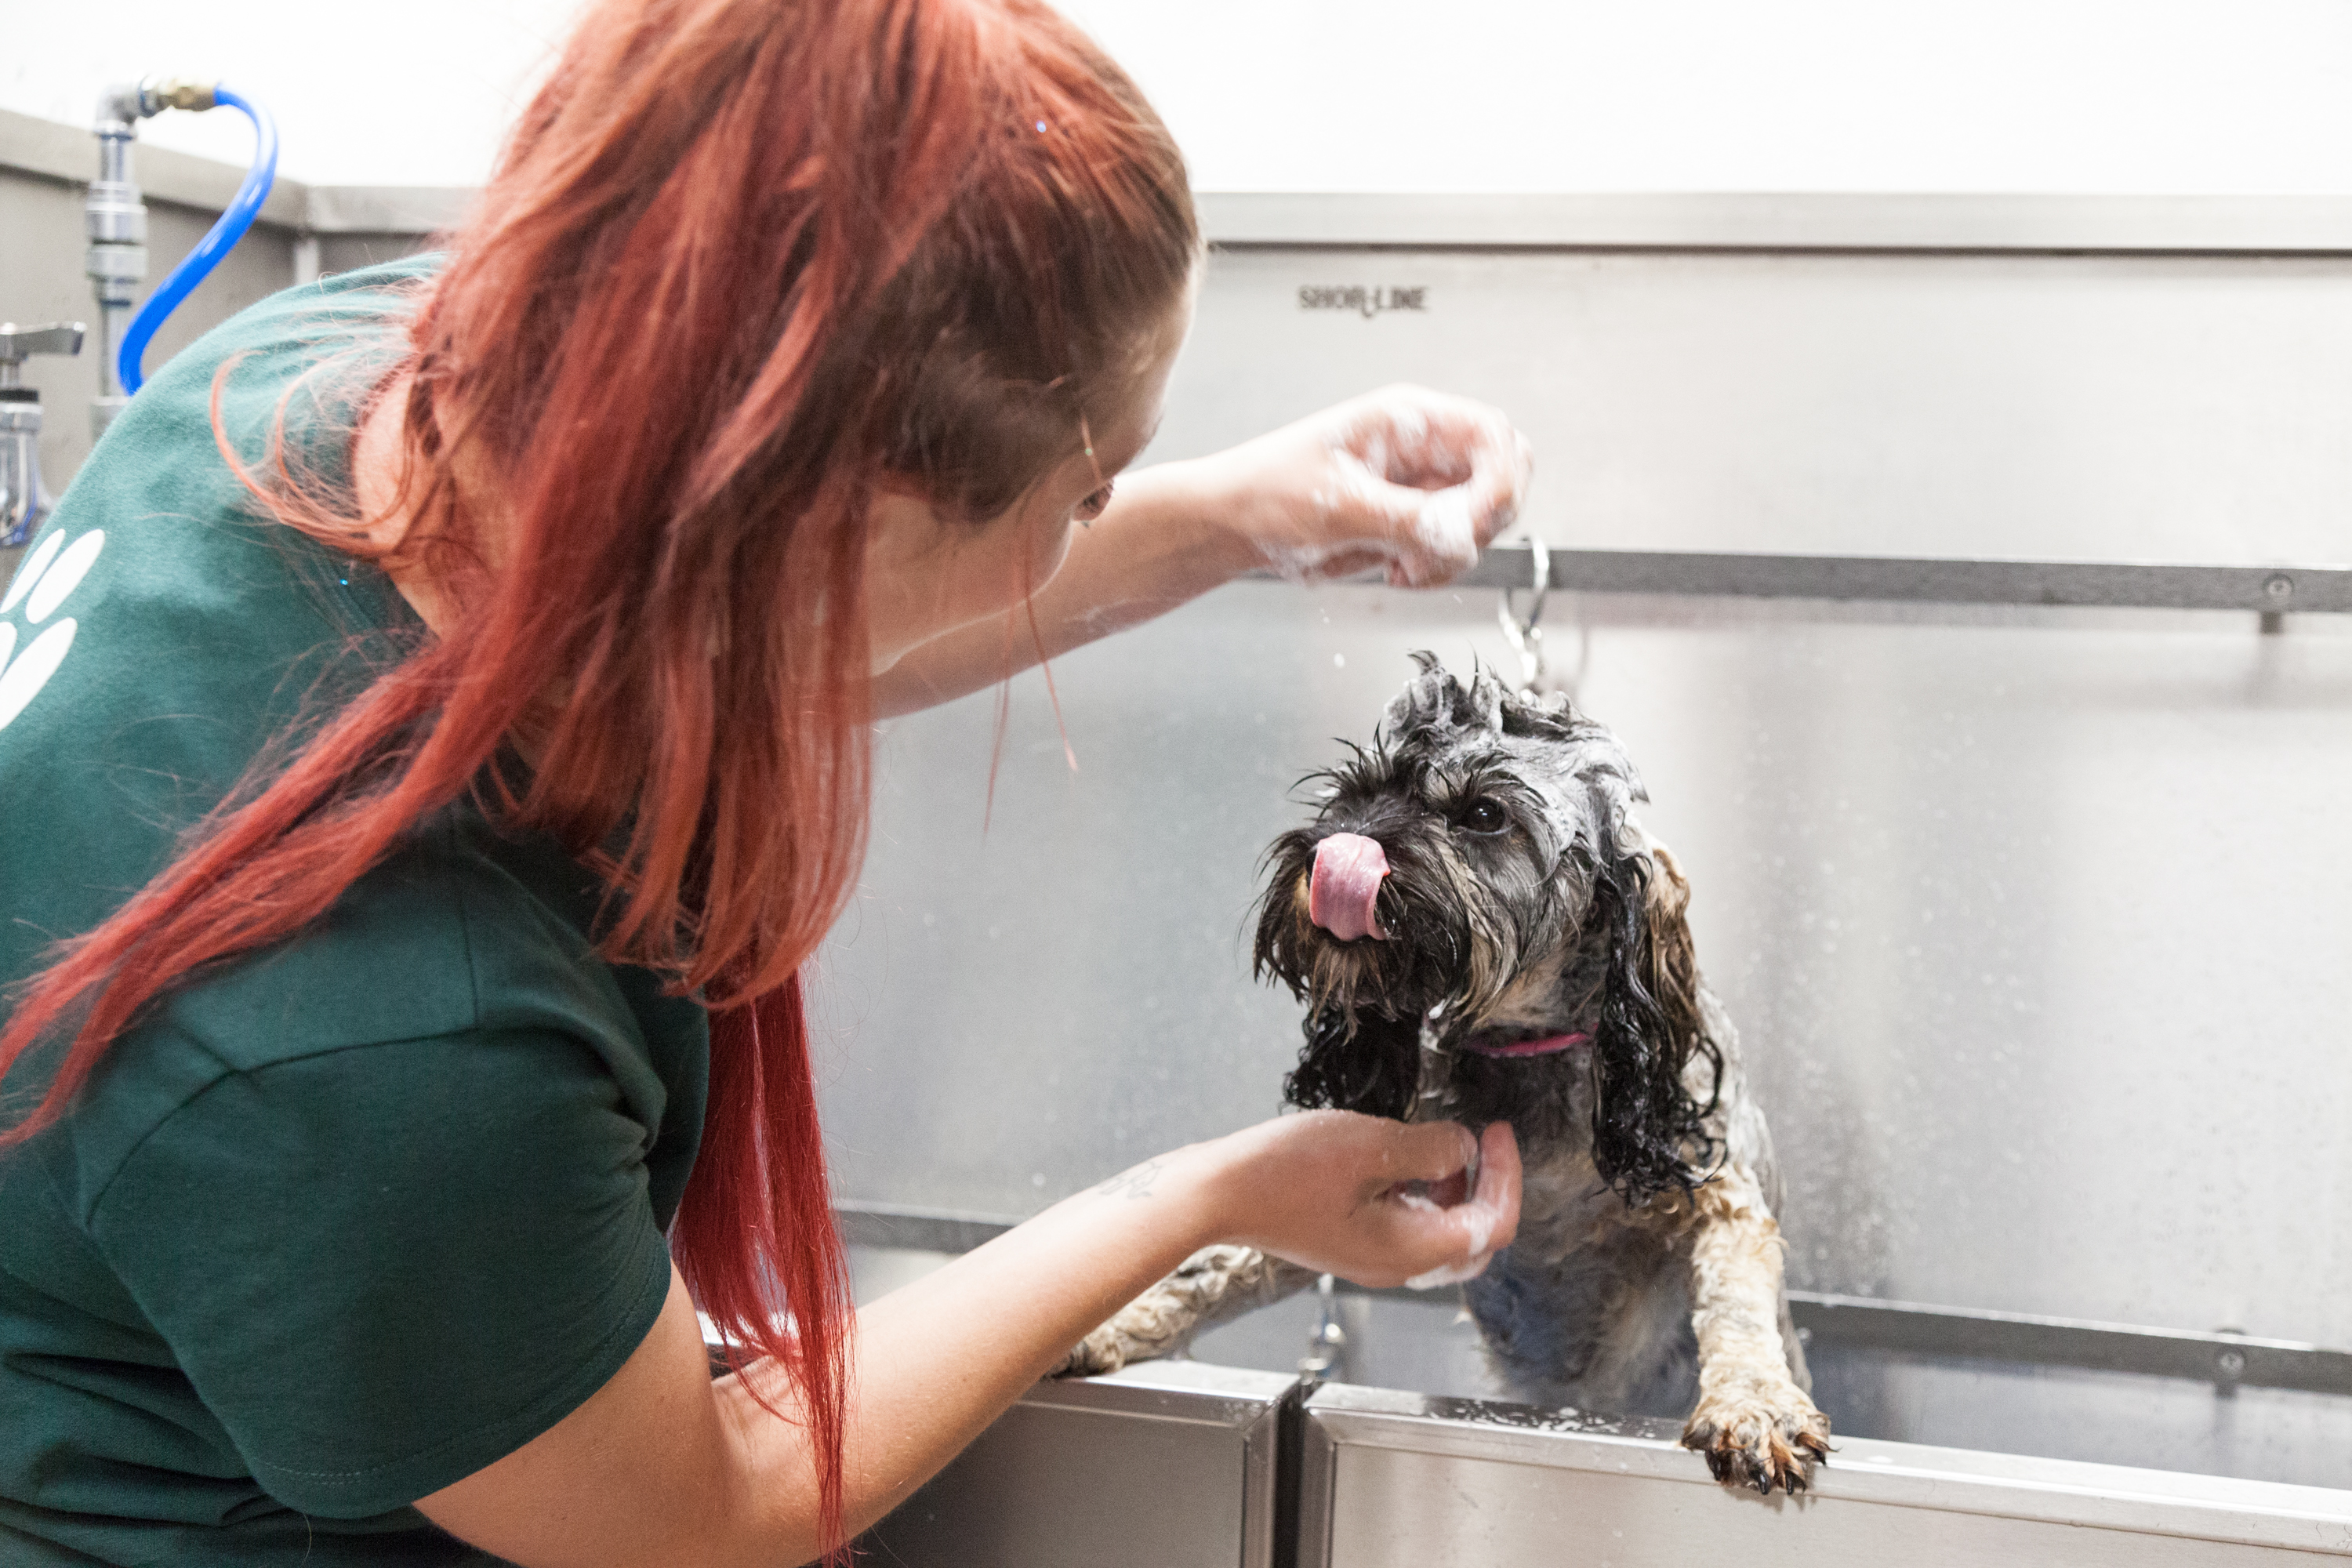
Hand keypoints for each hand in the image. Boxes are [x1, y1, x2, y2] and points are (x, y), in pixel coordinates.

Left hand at [1200, 385, 1534, 588]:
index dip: (1501, 479)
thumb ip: (1408, 520)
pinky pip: (1453, 552)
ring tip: (1399, 563)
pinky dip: (1435, 570)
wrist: (1236, 527)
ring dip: (1451, 555)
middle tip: (1438, 546)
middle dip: (1482, 522)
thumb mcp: (1340, 505)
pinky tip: (1394, 571)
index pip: (1493, 435)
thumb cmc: (1268, 493)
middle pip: (1502, 478)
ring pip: (1481, 525)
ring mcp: (1421, 491)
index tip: (1476, 522)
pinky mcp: (1412, 527)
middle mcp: (1423, 451)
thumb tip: (1463, 535)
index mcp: (1409, 421)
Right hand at [1201, 1112, 1520, 1288]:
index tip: (1498, 1133)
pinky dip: (1420, 1194)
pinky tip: (1401, 1160)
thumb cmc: (1282, 1173)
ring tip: (1442, 1144)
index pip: (1492, 1226)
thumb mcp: (1371, 1146)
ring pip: (1440, 1231)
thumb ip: (1431, 1149)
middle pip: (1472, 1238)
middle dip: (1486, 1186)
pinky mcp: (1349, 1242)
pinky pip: (1406, 1225)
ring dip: (1453, 1189)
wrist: (1215, 1194)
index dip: (1506, 1176)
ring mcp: (1370, 1257)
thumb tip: (1463, 1149)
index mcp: (1411, 1250)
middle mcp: (1395, 1265)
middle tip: (1484, 1141)